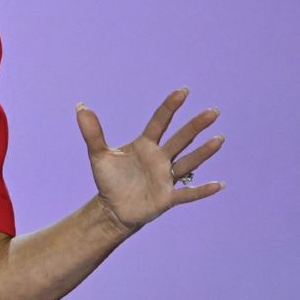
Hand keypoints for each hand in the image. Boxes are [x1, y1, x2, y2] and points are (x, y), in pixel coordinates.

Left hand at [77, 87, 224, 233]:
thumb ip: (92, 132)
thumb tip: (80, 106)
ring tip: (219, 139)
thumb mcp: (98, 154)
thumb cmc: (109, 179)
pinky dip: (201, 190)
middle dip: (195, 126)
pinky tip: (219, 184)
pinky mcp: (167, 197)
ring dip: (203, 152)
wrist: (113, 208)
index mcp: (145, 145)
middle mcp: (160, 158)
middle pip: (180, 139)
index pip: (159, 122)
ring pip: (188, 162)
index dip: (170, 107)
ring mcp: (166, 177)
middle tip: (213, 112)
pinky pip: (187, 193)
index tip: (183, 91)